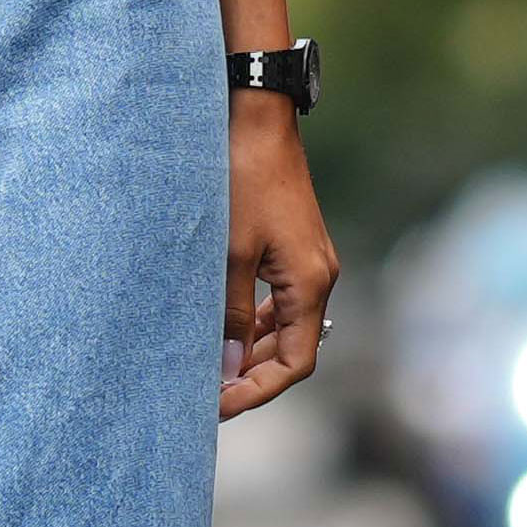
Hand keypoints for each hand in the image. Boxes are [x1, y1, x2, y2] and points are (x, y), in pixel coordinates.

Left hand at [220, 96, 338, 421]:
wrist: (256, 120)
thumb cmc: (241, 181)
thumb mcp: (228, 254)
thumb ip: (228, 314)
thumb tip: (225, 366)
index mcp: (310, 283)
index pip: (295, 363)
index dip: (258, 391)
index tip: (219, 406)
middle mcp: (319, 276)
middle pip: (293, 349)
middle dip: (252, 376)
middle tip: (207, 395)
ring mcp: (309, 261)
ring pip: (285, 326)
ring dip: (251, 351)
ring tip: (210, 368)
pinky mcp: (295, 247)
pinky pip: (280, 301)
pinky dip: (254, 322)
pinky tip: (224, 328)